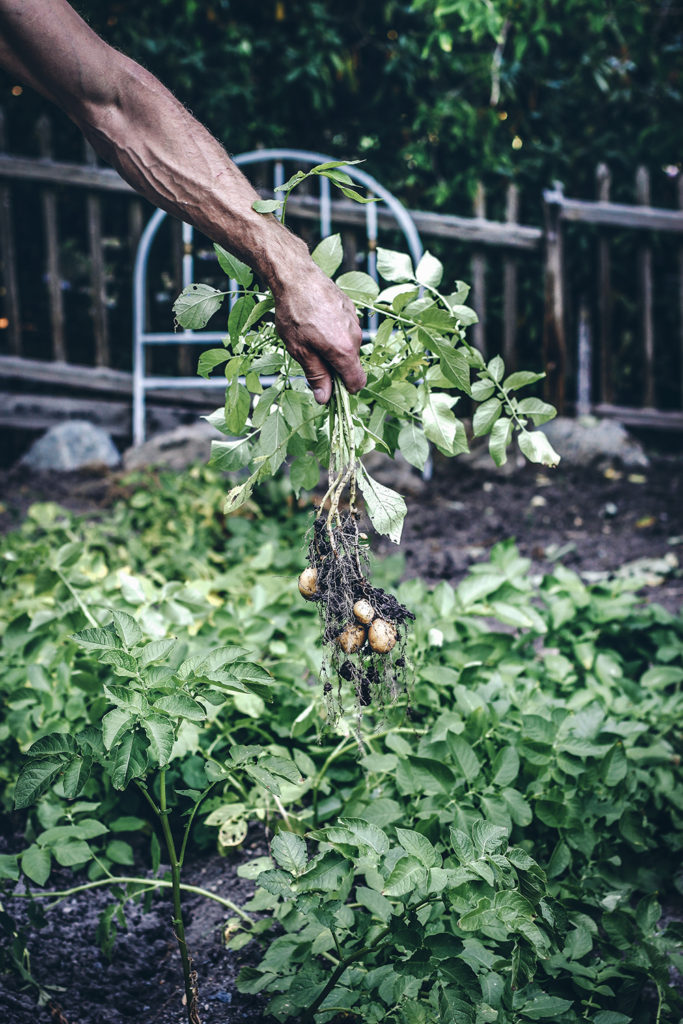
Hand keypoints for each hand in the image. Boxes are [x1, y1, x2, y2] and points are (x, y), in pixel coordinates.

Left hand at [273, 263, 365, 403]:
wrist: (295, 275)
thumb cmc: (294, 313)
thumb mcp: (300, 350)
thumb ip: (316, 375)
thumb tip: (325, 398)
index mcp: (344, 350)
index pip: (357, 381)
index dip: (345, 390)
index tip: (329, 388)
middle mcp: (355, 336)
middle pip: (350, 364)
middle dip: (334, 367)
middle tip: (310, 356)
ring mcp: (354, 321)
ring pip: (347, 346)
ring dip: (333, 348)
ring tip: (310, 335)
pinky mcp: (350, 308)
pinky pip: (345, 329)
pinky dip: (334, 332)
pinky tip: (316, 321)